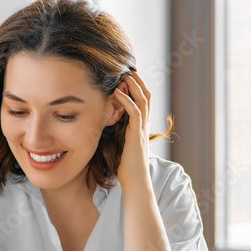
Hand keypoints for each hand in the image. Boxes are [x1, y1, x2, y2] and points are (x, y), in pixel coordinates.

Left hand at [112, 70, 151, 187]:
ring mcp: (141, 129)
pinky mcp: (137, 135)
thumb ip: (117, 132)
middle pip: (146, 95)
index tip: (127, 75)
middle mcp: (143, 125)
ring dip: (134, 86)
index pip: (142, 100)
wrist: (135, 182)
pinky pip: (135, 113)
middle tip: (127, 68)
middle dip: (138, 80)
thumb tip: (104, 124)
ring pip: (142, 100)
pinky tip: (118, 93)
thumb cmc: (125, 167)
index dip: (137, 86)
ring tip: (124, 75)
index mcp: (140, 126)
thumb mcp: (120, 144)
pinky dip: (127, 101)